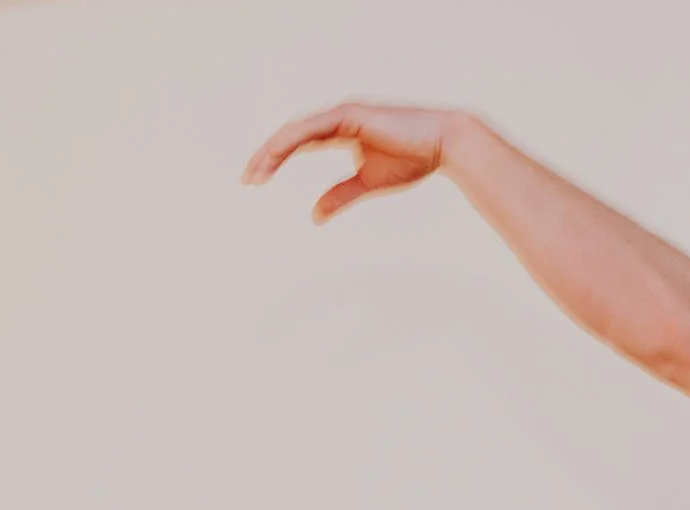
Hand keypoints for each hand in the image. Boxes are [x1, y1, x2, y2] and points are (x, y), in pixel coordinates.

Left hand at [241, 102, 458, 223]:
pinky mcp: (349, 114)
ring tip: (255, 171)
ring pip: (296, 130)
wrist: (443, 144)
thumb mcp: (368, 183)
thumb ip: (340, 196)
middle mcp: (337, 119)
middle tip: (246, 179)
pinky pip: (311, 127)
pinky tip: (276, 155)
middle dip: (266, 157)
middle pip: (291, 136)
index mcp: (341, 133)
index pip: (299, 144)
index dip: (276, 161)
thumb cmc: (413, 160)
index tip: (256, 180)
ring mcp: (342, 113)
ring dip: (273, 150)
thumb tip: (314, 216)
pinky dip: (292, 140)